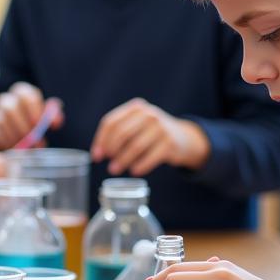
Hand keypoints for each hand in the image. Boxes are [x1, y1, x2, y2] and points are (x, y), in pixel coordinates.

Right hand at [0, 83, 63, 150]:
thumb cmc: (34, 121)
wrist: (16, 132)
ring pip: (2, 122)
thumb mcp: (45, 116)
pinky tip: (17, 149)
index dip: (32, 108)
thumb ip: (52, 116)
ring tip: (28, 148)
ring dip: (16, 137)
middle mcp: (7, 101)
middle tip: (34, 141)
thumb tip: (56, 122)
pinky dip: (7, 143)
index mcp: (22, 93)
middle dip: (23, 126)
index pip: (25, 94)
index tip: (37, 123)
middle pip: (10, 108)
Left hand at [91, 99, 209, 175]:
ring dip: (122, 161)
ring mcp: (161, 127)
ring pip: (135, 146)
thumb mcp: (136, 126)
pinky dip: (140, 166)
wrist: (183, 138)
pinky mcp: (170, 143)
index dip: (101, 140)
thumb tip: (97, 154)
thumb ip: (117, 135)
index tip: (96, 156)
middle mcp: (149, 114)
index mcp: (136, 108)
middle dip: (111, 151)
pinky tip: (134, 171)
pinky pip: (150, 157)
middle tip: (108, 165)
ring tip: (115, 170)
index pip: (111, 122)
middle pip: (122, 133)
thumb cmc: (151, 134)